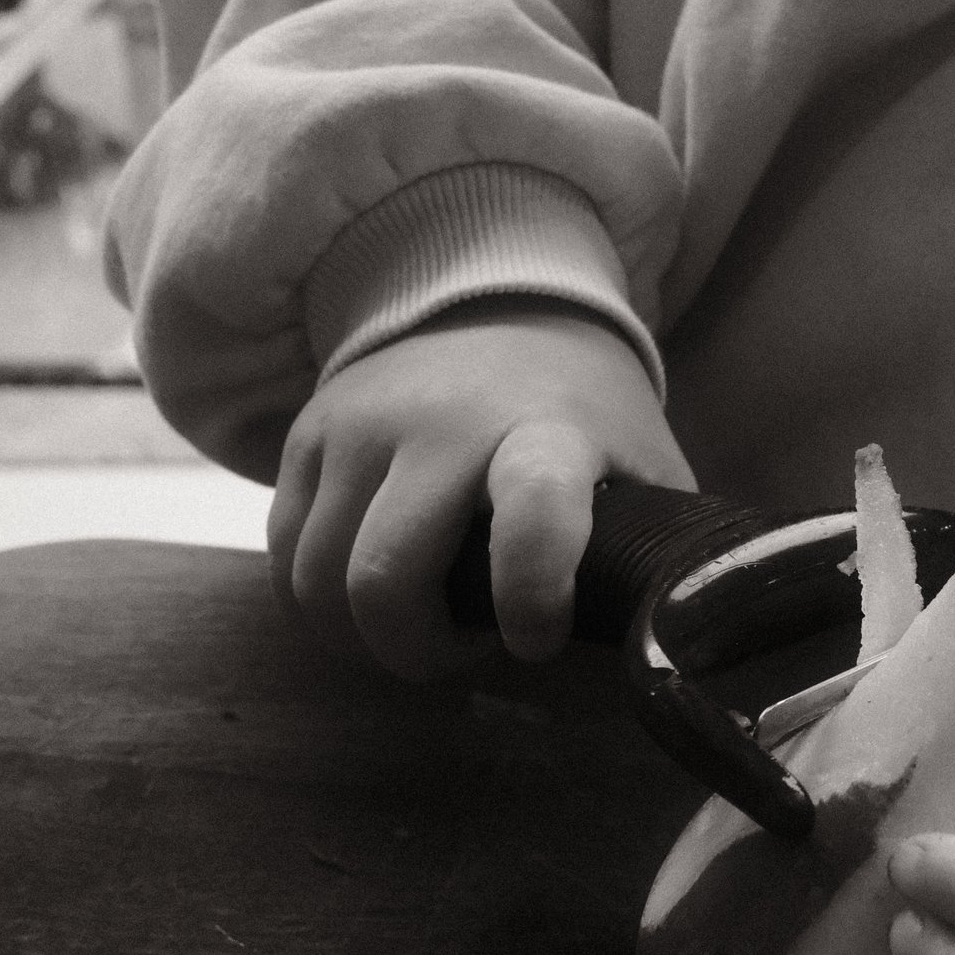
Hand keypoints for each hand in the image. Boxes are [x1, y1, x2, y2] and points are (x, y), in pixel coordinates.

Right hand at [268, 296, 692, 678]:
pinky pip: (285, 555)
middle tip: (463, 647)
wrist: (501, 302)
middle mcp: (443, 421)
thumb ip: (651, 550)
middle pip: (383, 576)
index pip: (537, 510)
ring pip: (317, 581)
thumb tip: (669, 650)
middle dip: (417, 652)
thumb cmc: (584, 416)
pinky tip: (372, 589)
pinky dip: (320, 601)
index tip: (535, 640)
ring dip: (364, 635)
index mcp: (550, 432)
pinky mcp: (309, 431)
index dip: (532, 592)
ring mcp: (363, 422)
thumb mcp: (643, 467)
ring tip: (421, 617)